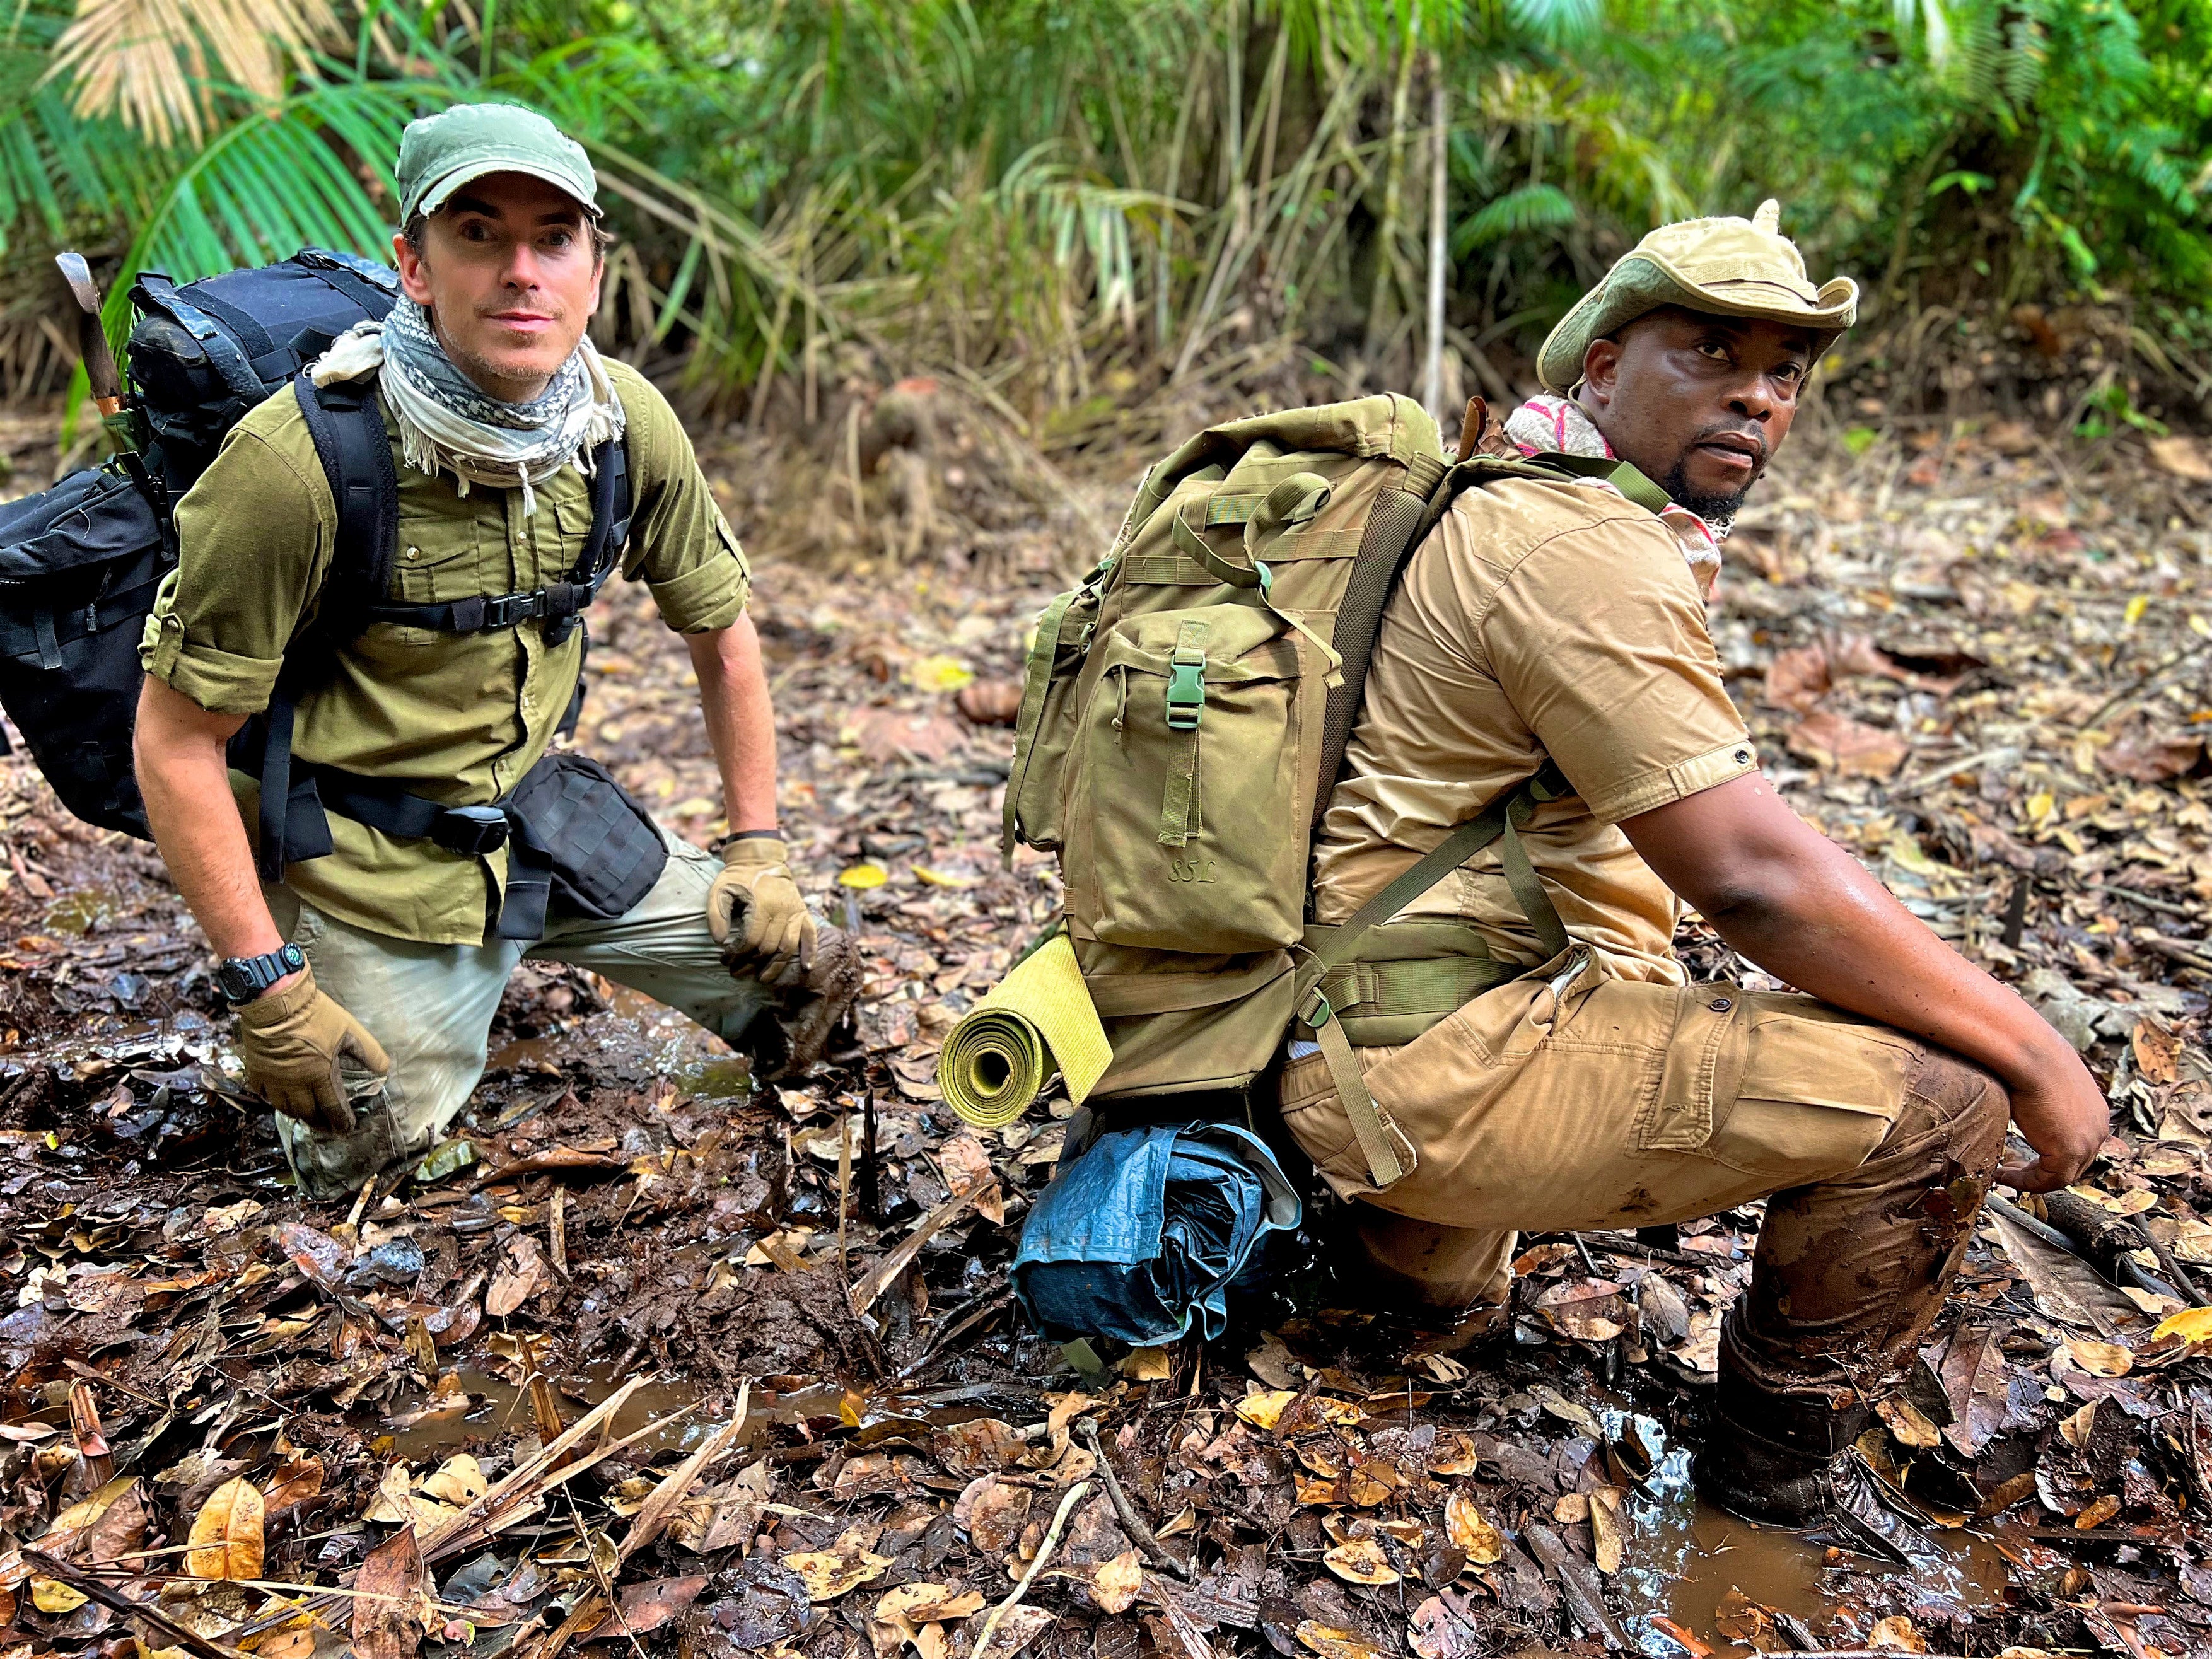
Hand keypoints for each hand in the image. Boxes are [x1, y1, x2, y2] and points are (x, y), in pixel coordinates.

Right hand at [235, 960, 390, 1134]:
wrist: (276, 1002)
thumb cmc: (315, 1015)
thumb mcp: (350, 1030)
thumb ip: (369, 1052)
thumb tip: (385, 1070)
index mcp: (321, 1075)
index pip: (333, 1108)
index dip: (341, 1121)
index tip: (347, 1129)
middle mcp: (296, 1084)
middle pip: (308, 1113)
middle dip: (320, 1123)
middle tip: (327, 1128)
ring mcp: (274, 1080)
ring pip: (285, 1108)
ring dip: (298, 1114)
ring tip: (307, 1116)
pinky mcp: (257, 1071)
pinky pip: (264, 1095)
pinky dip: (274, 1101)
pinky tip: (281, 1100)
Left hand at [706, 833, 816, 982]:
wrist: (761, 859)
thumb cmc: (738, 877)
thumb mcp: (720, 890)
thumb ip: (716, 914)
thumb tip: (720, 941)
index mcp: (761, 905)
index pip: (750, 940)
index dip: (736, 954)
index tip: (725, 960)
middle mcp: (782, 910)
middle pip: (768, 947)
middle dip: (750, 963)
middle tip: (736, 971)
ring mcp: (795, 912)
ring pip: (788, 947)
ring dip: (775, 966)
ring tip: (762, 979)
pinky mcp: (803, 912)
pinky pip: (810, 935)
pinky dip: (810, 952)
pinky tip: (806, 967)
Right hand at [1996, 1046, 2109, 1191]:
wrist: (2031, 1055)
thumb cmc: (2029, 1058)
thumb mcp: (2043, 1081)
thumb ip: (2040, 1098)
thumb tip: (2019, 1098)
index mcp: (2094, 1110)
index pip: (2077, 1142)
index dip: (2050, 1153)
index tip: (2025, 1155)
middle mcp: (2097, 1127)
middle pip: (2073, 1163)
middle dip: (2042, 1169)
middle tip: (2015, 1170)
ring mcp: (2088, 1140)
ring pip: (2063, 1175)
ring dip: (2033, 1178)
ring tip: (2006, 1175)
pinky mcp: (2069, 1151)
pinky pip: (2049, 1181)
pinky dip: (2026, 1183)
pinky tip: (2004, 1175)